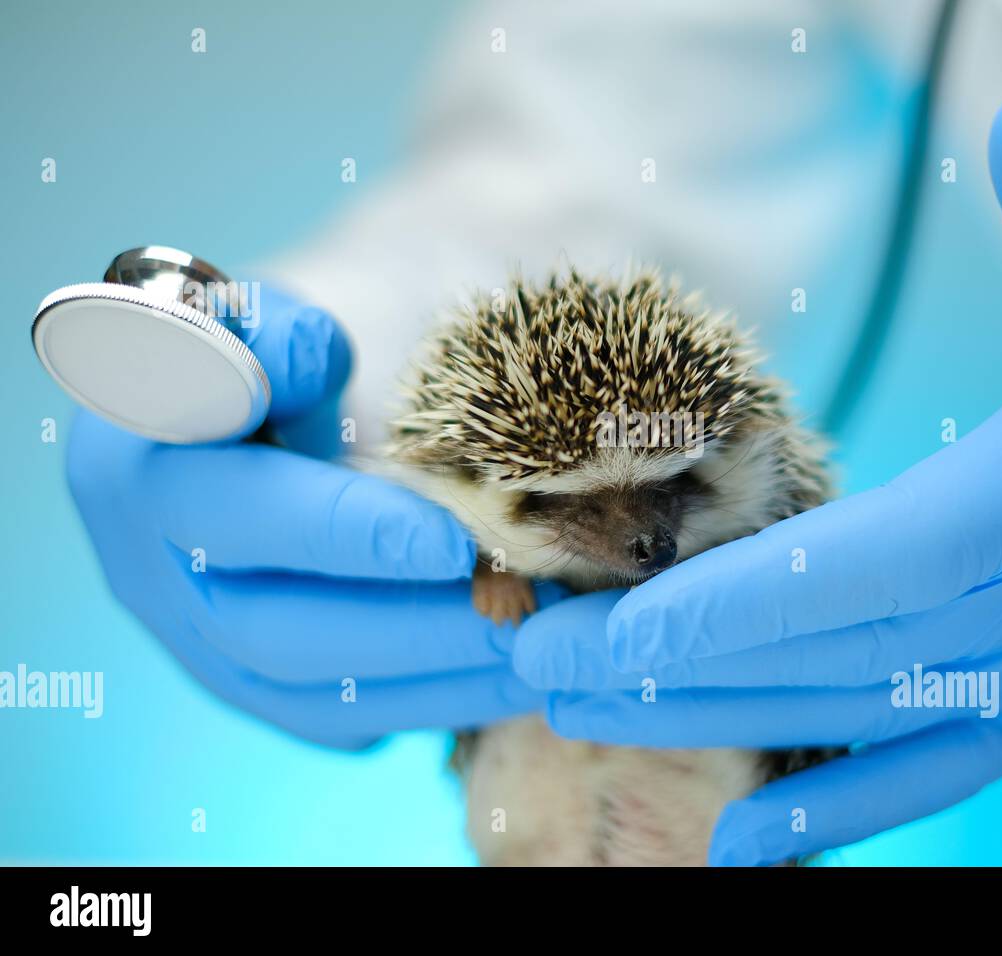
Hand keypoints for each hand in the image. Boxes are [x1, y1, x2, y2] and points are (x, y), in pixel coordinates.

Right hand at [68, 286, 549, 749]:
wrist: (297, 398)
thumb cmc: (295, 343)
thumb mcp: (284, 317)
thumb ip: (283, 333)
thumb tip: (307, 358)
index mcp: (136, 463)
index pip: (232, 510)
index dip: (337, 531)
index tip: (445, 539)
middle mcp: (148, 569)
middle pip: (268, 627)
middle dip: (406, 623)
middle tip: (517, 606)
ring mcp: (198, 640)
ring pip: (311, 690)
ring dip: (434, 675)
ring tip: (538, 645)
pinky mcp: (257, 682)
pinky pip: (342, 717)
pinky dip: (434, 699)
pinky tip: (513, 673)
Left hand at [513, 86, 1001, 863]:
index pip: (859, 573)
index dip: (727, 609)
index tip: (597, 629)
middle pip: (820, 657)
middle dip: (667, 666)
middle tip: (527, 664)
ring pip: (848, 719)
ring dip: (707, 723)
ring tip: (576, 714)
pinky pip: (928, 776)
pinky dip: (835, 813)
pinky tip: (740, 850)